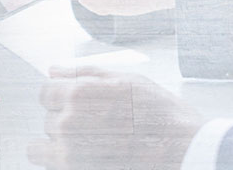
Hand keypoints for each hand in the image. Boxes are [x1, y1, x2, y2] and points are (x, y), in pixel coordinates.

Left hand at [27, 66, 202, 168]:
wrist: (186, 152)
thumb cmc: (162, 116)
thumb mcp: (127, 80)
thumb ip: (84, 73)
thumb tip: (55, 71)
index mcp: (78, 94)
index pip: (46, 93)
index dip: (61, 97)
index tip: (75, 104)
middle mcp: (69, 122)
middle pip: (49, 118)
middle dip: (68, 121)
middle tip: (99, 127)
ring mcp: (70, 151)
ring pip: (47, 143)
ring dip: (65, 143)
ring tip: (96, 144)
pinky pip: (49, 163)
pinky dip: (61, 160)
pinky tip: (86, 157)